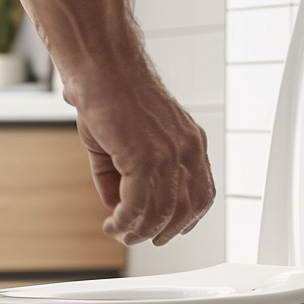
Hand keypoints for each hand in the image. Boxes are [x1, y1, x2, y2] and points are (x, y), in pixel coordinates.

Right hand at [72, 67, 215, 246]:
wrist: (101, 66)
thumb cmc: (110, 94)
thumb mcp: (124, 141)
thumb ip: (122, 177)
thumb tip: (117, 207)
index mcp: (190, 142)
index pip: (202, 193)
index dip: (186, 218)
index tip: (167, 230)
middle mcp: (187, 150)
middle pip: (185, 211)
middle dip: (161, 232)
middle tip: (136, 238)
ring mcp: (169, 155)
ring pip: (161, 214)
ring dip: (139, 231)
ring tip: (120, 232)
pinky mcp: (144, 159)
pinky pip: (138, 206)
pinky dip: (124, 222)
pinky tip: (112, 223)